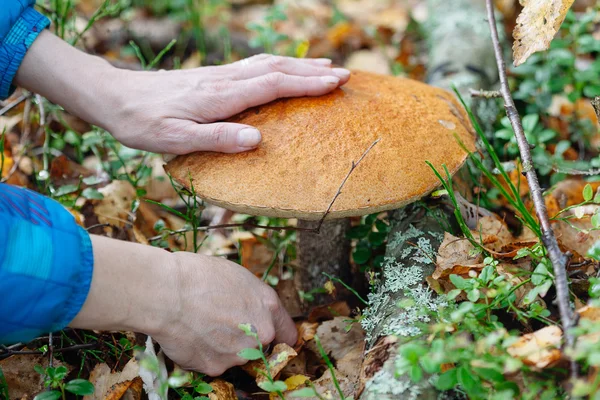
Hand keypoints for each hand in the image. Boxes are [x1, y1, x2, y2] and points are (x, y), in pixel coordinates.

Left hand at [16, 32, 349, 153]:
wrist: (114, 96)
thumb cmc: (142, 123)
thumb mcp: (175, 140)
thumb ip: (217, 139)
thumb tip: (257, 140)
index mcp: (220, 96)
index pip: (272, 85)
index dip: (306, 84)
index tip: (336, 82)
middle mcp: (224, 81)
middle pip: (276, 69)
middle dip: (312, 71)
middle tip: (344, 73)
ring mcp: (219, 76)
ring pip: (266, 64)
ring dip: (298, 65)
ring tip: (324, 68)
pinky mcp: (212, 77)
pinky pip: (253, 67)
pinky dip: (277, 66)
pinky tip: (283, 69)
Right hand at [154, 251, 296, 374]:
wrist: (167, 293)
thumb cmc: (198, 276)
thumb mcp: (237, 277)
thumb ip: (251, 299)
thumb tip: (249, 309)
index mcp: (269, 306)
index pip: (288, 333)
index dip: (277, 334)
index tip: (268, 336)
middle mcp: (261, 334)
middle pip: (259, 345)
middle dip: (244, 339)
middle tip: (221, 323)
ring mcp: (239, 354)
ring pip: (234, 355)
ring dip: (222, 346)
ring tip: (200, 324)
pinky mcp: (216, 368)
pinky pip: (212, 362)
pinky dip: (202, 354)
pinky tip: (190, 335)